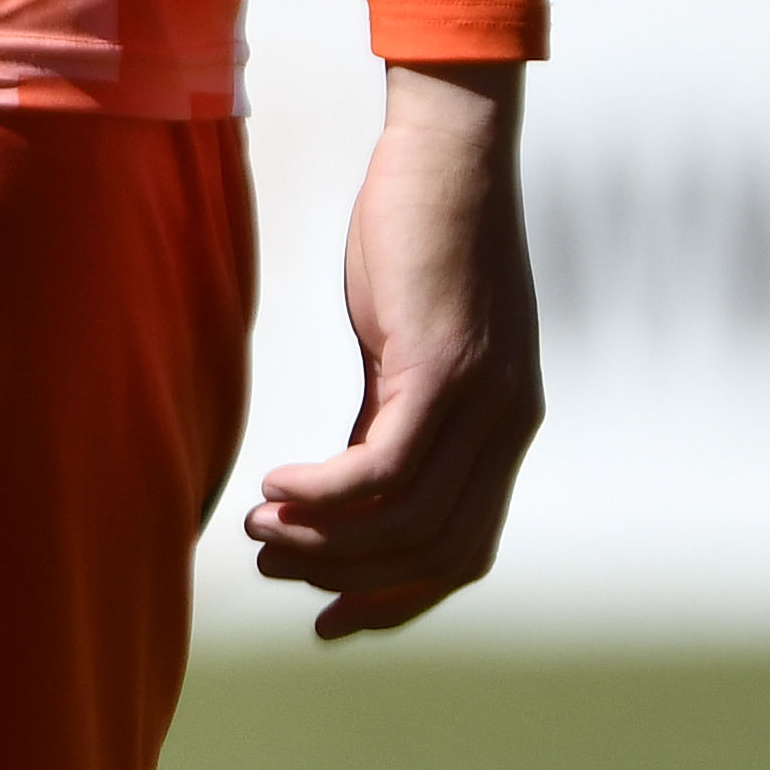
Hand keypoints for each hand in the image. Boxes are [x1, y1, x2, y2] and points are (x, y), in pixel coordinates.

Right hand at [247, 62, 540, 640]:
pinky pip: (383, 470)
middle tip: (274, 564)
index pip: (465, 552)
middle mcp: (509, 423)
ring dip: (322, 543)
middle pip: (439, 555)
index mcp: (504, 427)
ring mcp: (484, 399)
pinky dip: (323, 496)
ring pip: (407, 523)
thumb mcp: (405, 351)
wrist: (449, 149)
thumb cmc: (419, 241)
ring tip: (260, 527)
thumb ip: (385, 422)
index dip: (397, 601)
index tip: (327, 619)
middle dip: (350, 581)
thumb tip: (337, 500)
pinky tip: (275, 486)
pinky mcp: (446, 367)